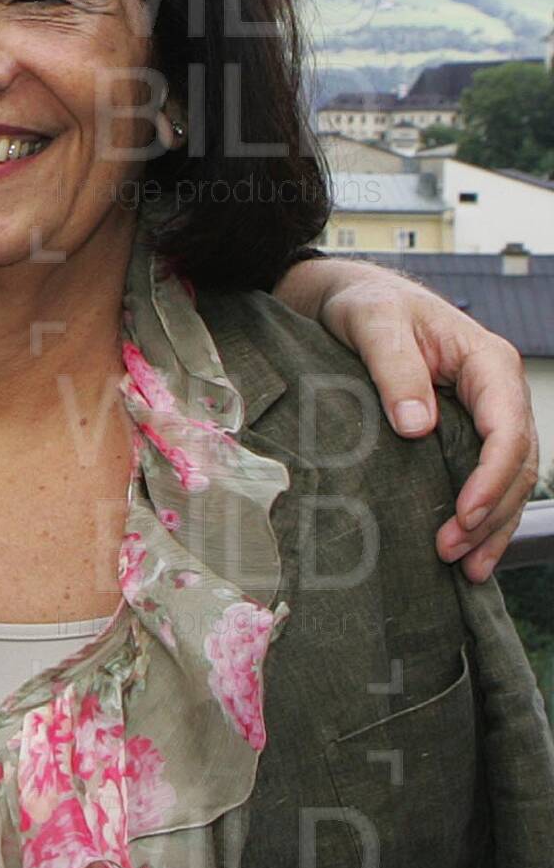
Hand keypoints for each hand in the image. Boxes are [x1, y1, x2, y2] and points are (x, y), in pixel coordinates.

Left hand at [283, 255, 540, 579]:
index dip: (493, 476)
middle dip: (491, 513)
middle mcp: (495, 392)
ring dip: (491, 526)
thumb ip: (395, 368)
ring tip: (465, 568)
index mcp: (487, 363)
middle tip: (453, 553)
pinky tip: (466, 549)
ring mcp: (482, 414)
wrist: (351, 299)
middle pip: (515, 462)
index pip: (508, 428)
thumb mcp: (373, 323)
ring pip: (507, 478)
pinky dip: (479, 515)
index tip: (465, 514)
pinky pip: (483, 477)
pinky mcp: (461, 431)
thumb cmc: (365, 304)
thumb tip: (417, 427)